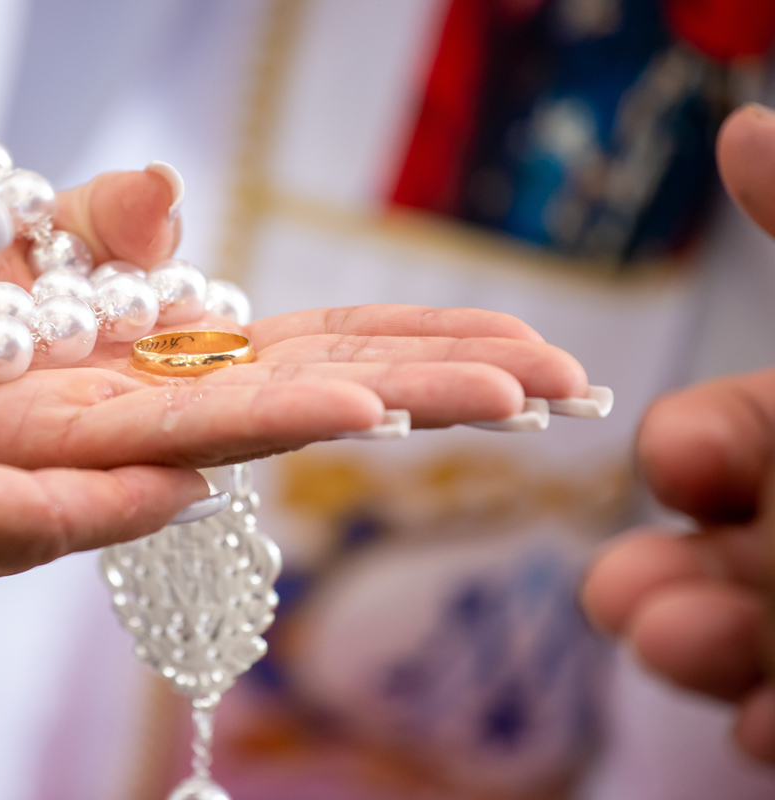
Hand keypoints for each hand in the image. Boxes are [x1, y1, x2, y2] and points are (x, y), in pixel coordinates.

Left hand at [0, 170, 592, 467]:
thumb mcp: (2, 266)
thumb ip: (94, 239)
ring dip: (396, 401)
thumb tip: (164, 192)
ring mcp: (116, 432)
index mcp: (154, 364)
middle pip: (323, 385)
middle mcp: (152, 405)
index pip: (312, 349)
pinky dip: (276, 416)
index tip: (513, 350)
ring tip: (510, 396)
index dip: (413, 346)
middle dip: (443, 379)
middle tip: (563, 382)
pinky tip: (361, 408)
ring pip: (279, 413)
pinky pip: (185, 427)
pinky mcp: (64, 452)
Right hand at [581, 104, 774, 762]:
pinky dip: (772, 732)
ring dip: (695, 651)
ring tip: (682, 648)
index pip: (738, 443)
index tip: (679, 456)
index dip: (703, 449)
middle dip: (664, 581)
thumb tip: (741, 122)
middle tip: (643, 608)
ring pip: (738, 647)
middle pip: (718, 556)